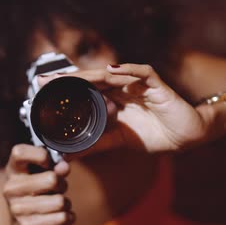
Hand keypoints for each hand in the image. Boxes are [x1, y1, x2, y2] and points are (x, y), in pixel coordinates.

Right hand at [3, 144, 74, 224]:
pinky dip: (68, 218)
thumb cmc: (37, 197)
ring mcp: (16, 209)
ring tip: (58, 206)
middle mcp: (10, 188)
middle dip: (62, 185)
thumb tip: (64, 166)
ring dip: (66, 204)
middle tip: (59, 189)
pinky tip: (62, 218)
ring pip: (60, 201)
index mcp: (13, 171)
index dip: (40, 155)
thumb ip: (55, 168)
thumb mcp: (44, 178)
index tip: (49, 163)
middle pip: (52, 179)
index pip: (19, 152)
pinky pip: (61, 217)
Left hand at [38, 63, 207, 154]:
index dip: (64, 89)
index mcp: (111, 99)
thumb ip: (94, 144)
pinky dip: (127, 70)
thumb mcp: (117, 141)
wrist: (185, 138)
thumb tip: (67, 154)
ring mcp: (137, 84)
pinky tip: (111, 70)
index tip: (40, 91)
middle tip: (44, 79)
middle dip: (68, 78)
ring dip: (88, 75)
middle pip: (91, 79)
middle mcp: (121, 88)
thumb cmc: (153, 135)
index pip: (83, 90)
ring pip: (110, 74)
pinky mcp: (155, 84)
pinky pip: (141, 73)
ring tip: (69, 76)